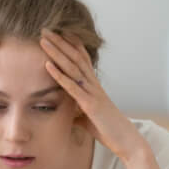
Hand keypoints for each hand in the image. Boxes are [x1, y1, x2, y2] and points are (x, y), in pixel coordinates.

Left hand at [39, 29, 145, 161]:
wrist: (125, 140)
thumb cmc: (108, 129)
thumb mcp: (88, 118)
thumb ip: (78, 112)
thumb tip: (69, 113)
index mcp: (93, 85)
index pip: (82, 59)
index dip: (71, 44)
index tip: (58, 32)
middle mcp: (93, 84)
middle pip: (75, 57)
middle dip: (60, 42)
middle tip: (45, 28)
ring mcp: (92, 92)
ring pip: (72, 67)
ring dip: (56, 52)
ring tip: (43, 40)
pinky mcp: (89, 104)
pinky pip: (71, 87)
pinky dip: (59, 75)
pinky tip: (48, 65)